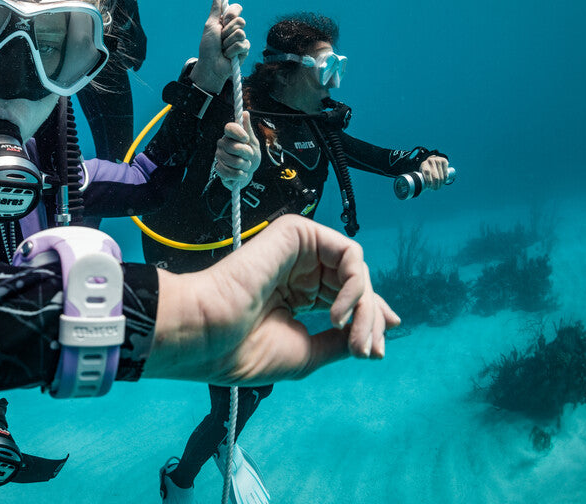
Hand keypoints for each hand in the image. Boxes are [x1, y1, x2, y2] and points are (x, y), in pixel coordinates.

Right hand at [145, 215, 400, 385]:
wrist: (207, 334)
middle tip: (366, 350)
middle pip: (355, 285)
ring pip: (355, 270)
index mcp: (295, 294)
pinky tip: (338, 314)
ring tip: (351, 337)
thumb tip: (378, 335)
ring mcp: (299, 251)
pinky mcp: (297, 234)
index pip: (344, 299)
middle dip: (369, 318)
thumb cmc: (242, 351)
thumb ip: (341, 341)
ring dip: (364, 306)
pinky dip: (354, 286)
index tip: (375, 351)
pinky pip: (348, 254)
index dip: (366, 321)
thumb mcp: (306, 352)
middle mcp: (299, 270)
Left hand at [190, 0, 248, 93]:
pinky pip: (242, 44)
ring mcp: (241, 39)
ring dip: (227, 42)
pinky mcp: (245, 50)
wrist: (210, 66)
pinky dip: (231, 50)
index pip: (237, 8)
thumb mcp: (210, 26)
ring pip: (240, 33)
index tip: (225, 19)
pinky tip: (228, 55)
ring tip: (223, 48)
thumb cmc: (208, 47)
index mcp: (227, 21)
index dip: (232, 13)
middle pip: (240, 21)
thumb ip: (215, 10)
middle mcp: (235, 29)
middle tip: (220, 39)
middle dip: (227, 30)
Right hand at [213, 112, 259, 190]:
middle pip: (235, 147)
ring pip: (235, 162)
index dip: (239, 133)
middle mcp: (222, 144)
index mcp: (230, 135)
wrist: (248, 172)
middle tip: (249, 156)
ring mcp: (219, 156)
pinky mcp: (218, 169)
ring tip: (245, 165)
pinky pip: (229, 172)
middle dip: (248, 154)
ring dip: (245, 166)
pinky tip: (241, 173)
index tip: (246, 139)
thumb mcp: (253, 142)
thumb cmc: (251, 156)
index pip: (229, 128)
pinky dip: (239, 175)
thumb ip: (248, 129)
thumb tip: (245, 113)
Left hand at [420, 156, 450, 189]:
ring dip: (441, 183)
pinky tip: (443, 182)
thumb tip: (419, 188)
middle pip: (435, 176)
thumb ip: (421, 178)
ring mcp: (438, 160)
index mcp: (424, 164)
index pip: (427, 173)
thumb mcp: (422, 172)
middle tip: (435, 189)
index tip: (429, 187)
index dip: (429, 181)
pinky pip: (446, 172)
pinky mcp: (444, 161)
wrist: (433, 160)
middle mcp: (430, 161)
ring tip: (439, 186)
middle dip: (436, 184)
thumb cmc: (427, 169)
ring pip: (441, 175)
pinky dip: (445, 178)